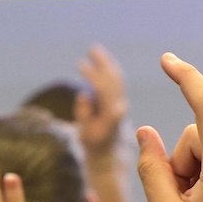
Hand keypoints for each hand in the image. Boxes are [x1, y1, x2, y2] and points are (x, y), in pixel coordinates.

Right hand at [73, 45, 128, 161]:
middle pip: (114, 80)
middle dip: (104, 63)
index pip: (104, 90)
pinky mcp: (119, 101)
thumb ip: (84, 114)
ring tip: (94, 50)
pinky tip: (99, 60)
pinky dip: (107, 70)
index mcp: (113, 115)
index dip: (93, 76)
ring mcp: (121, 103)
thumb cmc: (93, 144)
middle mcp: (120, 107)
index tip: (81, 64)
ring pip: (116, 79)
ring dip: (106, 63)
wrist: (109, 153)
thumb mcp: (85, 133)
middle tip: (92, 48)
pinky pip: (115, 82)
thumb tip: (85, 95)